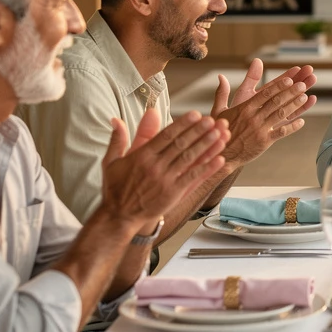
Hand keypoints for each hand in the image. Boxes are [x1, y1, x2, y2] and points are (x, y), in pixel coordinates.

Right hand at [100, 109, 229, 230]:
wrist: (119, 217)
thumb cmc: (116, 189)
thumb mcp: (111, 162)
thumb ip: (118, 139)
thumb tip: (117, 120)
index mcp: (142, 156)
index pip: (166, 136)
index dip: (182, 124)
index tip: (195, 114)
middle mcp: (155, 166)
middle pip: (180, 144)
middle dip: (198, 131)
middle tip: (212, 120)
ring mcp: (165, 180)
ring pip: (189, 158)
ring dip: (206, 145)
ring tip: (219, 134)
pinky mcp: (173, 193)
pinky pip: (193, 178)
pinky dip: (207, 168)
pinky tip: (219, 159)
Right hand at [212, 69, 317, 166]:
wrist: (222, 155)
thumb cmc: (221, 131)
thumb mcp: (218, 111)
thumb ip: (222, 93)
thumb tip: (220, 76)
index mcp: (244, 108)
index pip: (265, 93)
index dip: (278, 85)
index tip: (290, 79)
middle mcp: (254, 117)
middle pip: (276, 101)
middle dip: (290, 92)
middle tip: (302, 84)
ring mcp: (260, 129)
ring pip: (281, 114)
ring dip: (294, 105)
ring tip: (305, 97)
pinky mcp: (265, 141)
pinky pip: (281, 132)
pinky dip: (292, 126)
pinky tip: (302, 121)